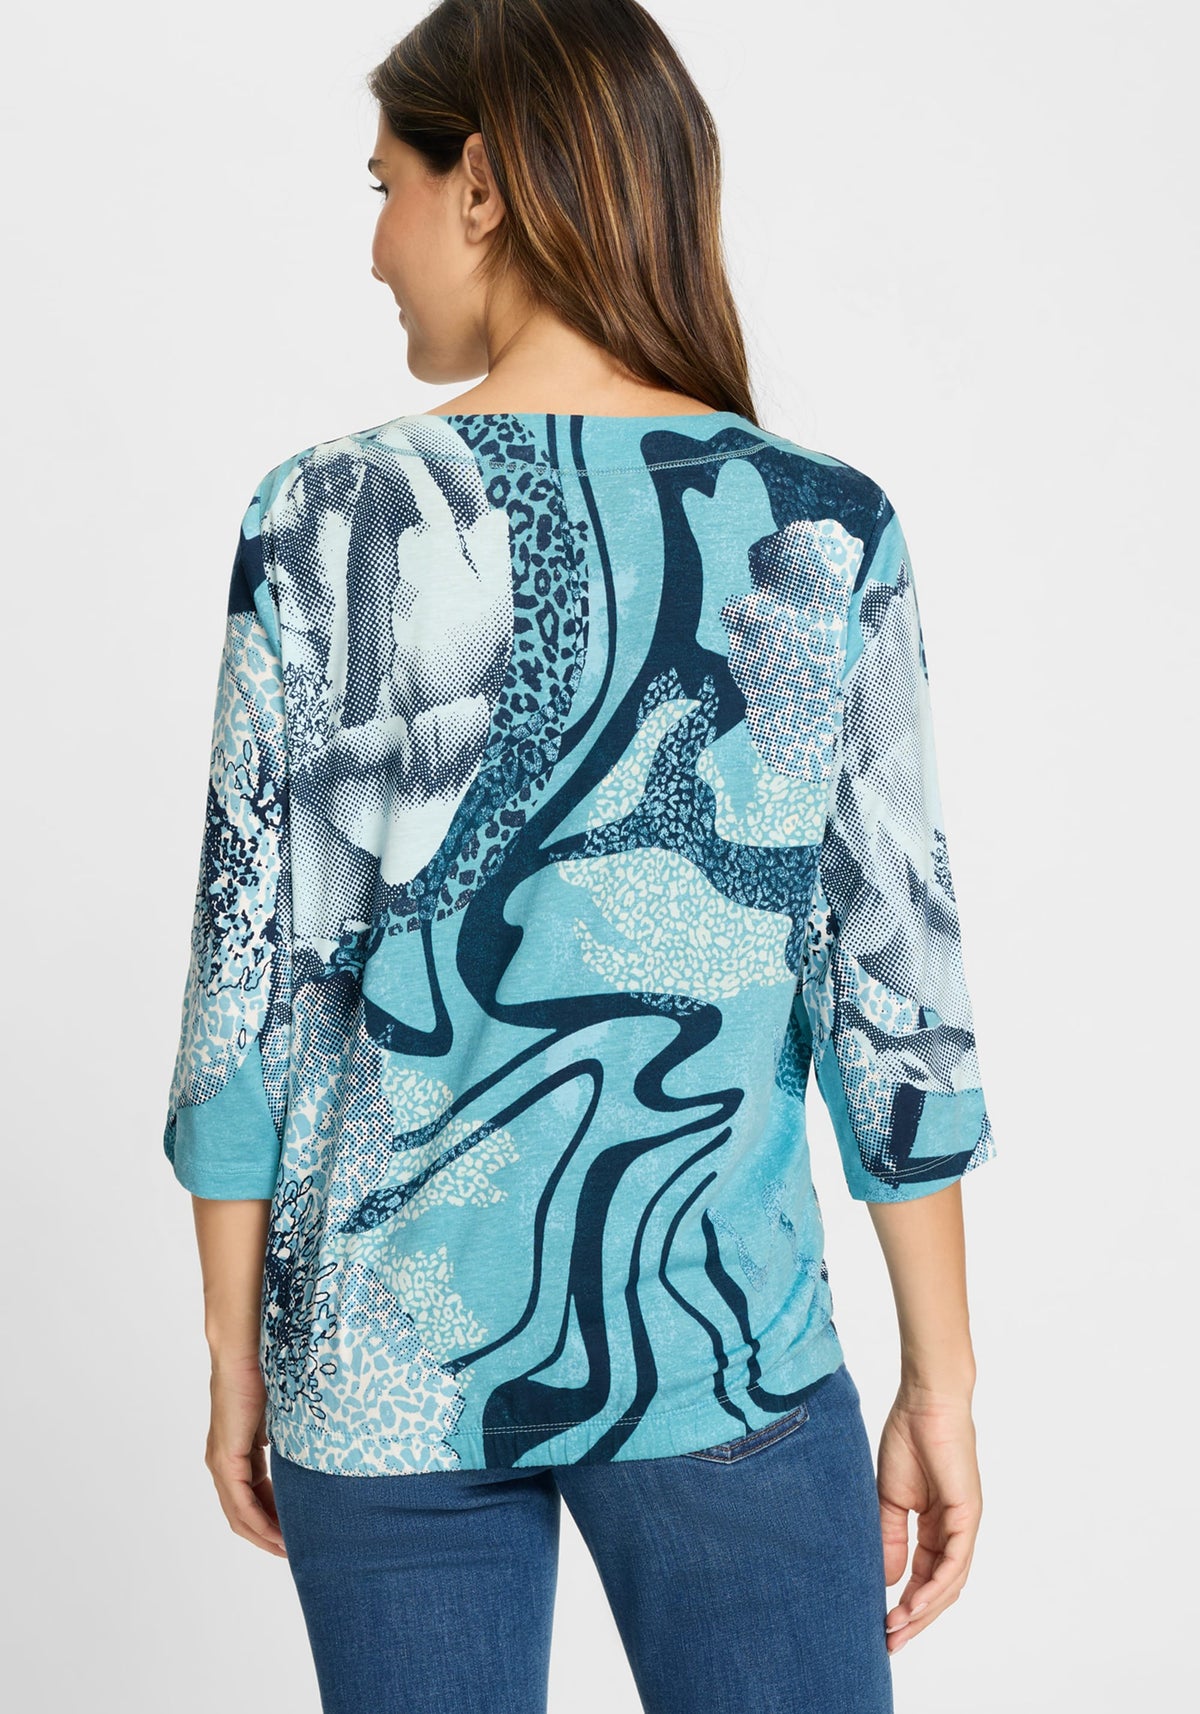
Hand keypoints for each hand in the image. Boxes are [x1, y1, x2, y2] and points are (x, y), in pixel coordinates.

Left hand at [204, 1353, 287, 1557]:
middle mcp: (223, 1461)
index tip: (296, 1531)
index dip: (274, 1517)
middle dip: (269, 1534)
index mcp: (237, 1451)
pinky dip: (259, 1523)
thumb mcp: (283, 1413)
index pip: (253, 1496)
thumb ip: (289, 1435)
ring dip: (264, 1535)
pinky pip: (241, 1503)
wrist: (245, 1347)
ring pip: (240, 1514)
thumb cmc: (266, 1368)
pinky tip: (277, 1535)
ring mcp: (221, 1462)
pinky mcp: (225, 1458)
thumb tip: (314, 1447)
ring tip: (289, 1550)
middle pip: (244, 1513)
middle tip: (295, 1550)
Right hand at [876, 1384, 980, 1653]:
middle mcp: (954, 1531)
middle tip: (890, 1641)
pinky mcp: (967, 1515)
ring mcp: (963, 1524)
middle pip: (939, 1588)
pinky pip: (956, 1561)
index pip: (924, 1575)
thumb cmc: (907, 1438)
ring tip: (898, 1628)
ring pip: (950, 1582)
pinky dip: (937, 1585)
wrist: (924, 1403)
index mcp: (936, 1526)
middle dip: (916, 1617)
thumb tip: (887, 1581)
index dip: (905, 1602)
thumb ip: (890, 1538)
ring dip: (924, 1609)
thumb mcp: (889, 1498)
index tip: (882, 1624)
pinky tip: (917, 1602)